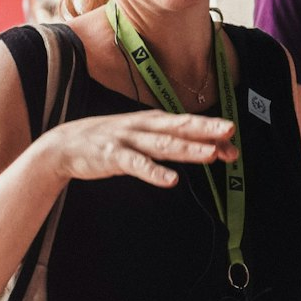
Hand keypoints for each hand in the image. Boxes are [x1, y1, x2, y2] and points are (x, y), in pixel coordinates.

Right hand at [47, 111, 237, 187]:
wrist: (65, 144)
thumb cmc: (114, 141)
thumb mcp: (146, 139)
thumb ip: (177, 144)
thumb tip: (214, 150)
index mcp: (154, 121)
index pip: (188, 125)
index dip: (211, 131)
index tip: (234, 140)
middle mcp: (145, 126)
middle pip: (180, 127)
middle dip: (206, 129)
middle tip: (230, 130)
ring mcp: (129, 140)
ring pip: (163, 144)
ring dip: (187, 149)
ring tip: (210, 154)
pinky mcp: (113, 156)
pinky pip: (137, 165)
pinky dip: (154, 172)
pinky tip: (171, 180)